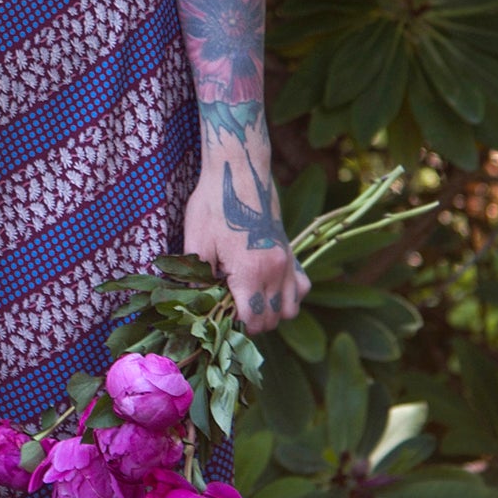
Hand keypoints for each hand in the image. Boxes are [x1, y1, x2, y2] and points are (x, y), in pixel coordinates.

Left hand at [184, 147, 308, 335]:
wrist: (239, 170)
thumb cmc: (213, 205)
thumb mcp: (197, 243)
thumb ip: (198, 280)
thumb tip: (196, 307)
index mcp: (251, 272)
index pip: (252, 320)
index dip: (234, 327)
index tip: (217, 318)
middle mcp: (276, 271)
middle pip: (271, 320)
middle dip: (249, 323)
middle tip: (226, 309)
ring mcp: (287, 262)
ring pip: (289, 309)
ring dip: (269, 313)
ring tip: (246, 302)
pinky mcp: (292, 252)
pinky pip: (301, 287)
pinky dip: (288, 296)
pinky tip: (266, 288)